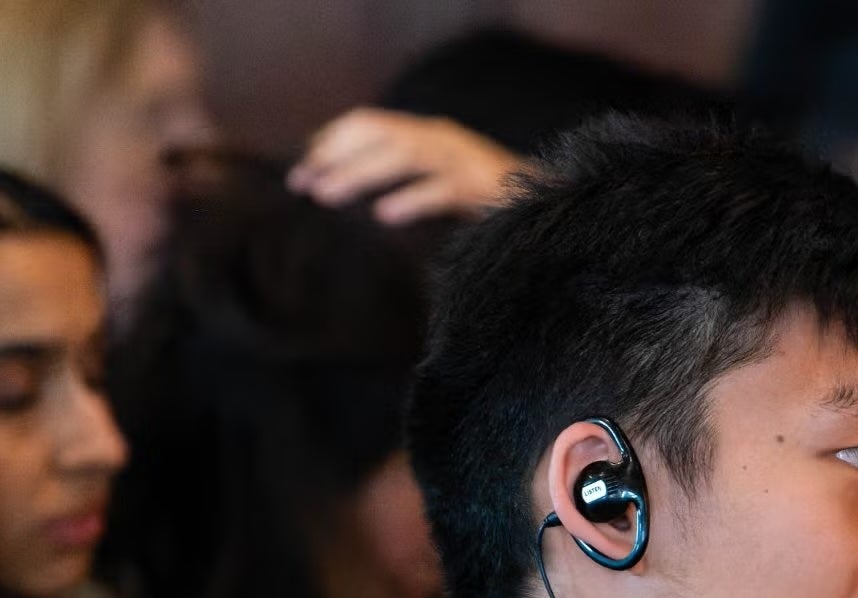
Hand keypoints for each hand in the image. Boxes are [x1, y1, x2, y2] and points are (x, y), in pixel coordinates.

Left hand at [289, 108, 523, 223]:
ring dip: (360, 173)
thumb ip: (407, 179)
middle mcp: (444, 138)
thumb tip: (353, 192)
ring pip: (403, 155)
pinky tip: (385, 215)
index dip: (332, 141)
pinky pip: (443, 188)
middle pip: (379, 134)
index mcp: (431, 134)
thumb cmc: (493, 204)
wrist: (555, 208)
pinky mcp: (486, 186)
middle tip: (305, 185)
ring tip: (328, 195)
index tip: (303, 169)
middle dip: (336, 157)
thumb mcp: (443, 182)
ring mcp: (466, 159)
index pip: (369, 122)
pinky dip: (412, 198)